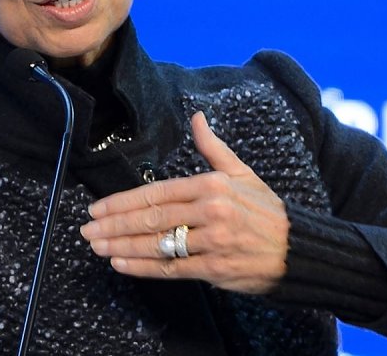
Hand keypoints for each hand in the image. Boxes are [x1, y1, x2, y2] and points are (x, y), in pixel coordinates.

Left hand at [79, 112, 289, 293]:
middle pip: (151, 218)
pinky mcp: (215, 269)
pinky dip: (143, 267)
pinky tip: (121, 264)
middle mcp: (211, 211)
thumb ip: (213, 148)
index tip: (98, 207)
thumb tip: (196, 117)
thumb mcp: (241, 172)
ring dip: (122, 246)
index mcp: (212, 184)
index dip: (123, 202)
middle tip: (87, 229)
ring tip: (97, 246)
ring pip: (157, 244)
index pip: (156, 193)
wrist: (299, 250)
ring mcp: (213, 241)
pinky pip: (171, 269)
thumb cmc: (266, 211)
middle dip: (114, 224)